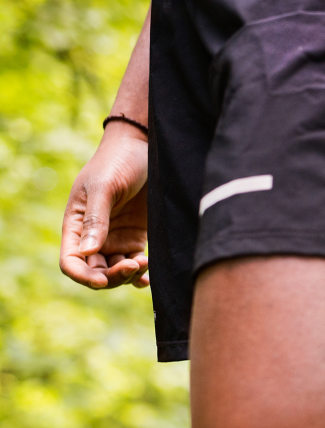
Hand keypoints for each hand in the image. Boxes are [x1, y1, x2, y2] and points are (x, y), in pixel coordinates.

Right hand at [60, 125, 149, 288]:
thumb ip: (95, 219)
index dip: (82, 276)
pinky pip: (135, 264)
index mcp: (76, 224)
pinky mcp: (137, 237)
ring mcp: (116, 238)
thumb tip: (87, 252)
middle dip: (111, 277)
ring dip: (128, 276)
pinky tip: (148, 274)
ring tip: (143, 263)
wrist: (145, 148)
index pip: (71, 261)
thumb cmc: (118, 162)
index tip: (102, 280)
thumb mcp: (104, 187)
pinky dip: (140, 274)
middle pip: (95, 271)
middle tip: (133, 266)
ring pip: (116, 271)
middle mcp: (94, 236)